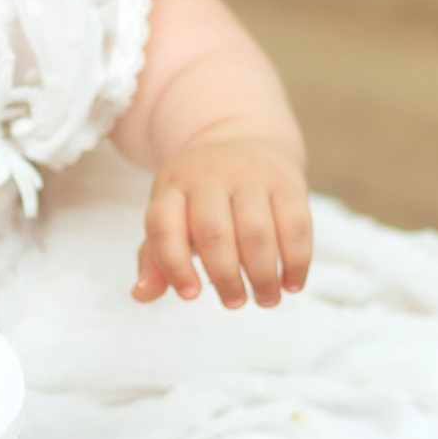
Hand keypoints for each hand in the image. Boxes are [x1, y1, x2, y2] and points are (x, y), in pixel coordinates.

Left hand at [133, 132, 311, 308]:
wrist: (241, 135)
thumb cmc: (199, 196)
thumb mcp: (171, 215)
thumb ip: (155, 258)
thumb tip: (141, 295)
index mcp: (171, 187)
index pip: (163, 227)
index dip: (173, 265)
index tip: (190, 296)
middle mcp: (208, 177)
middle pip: (213, 234)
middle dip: (225, 277)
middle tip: (234, 303)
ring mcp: (250, 176)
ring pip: (256, 232)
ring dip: (263, 274)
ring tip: (266, 300)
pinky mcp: (288, 181)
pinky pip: (296, 225)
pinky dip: (296, 260)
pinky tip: (292, 284)